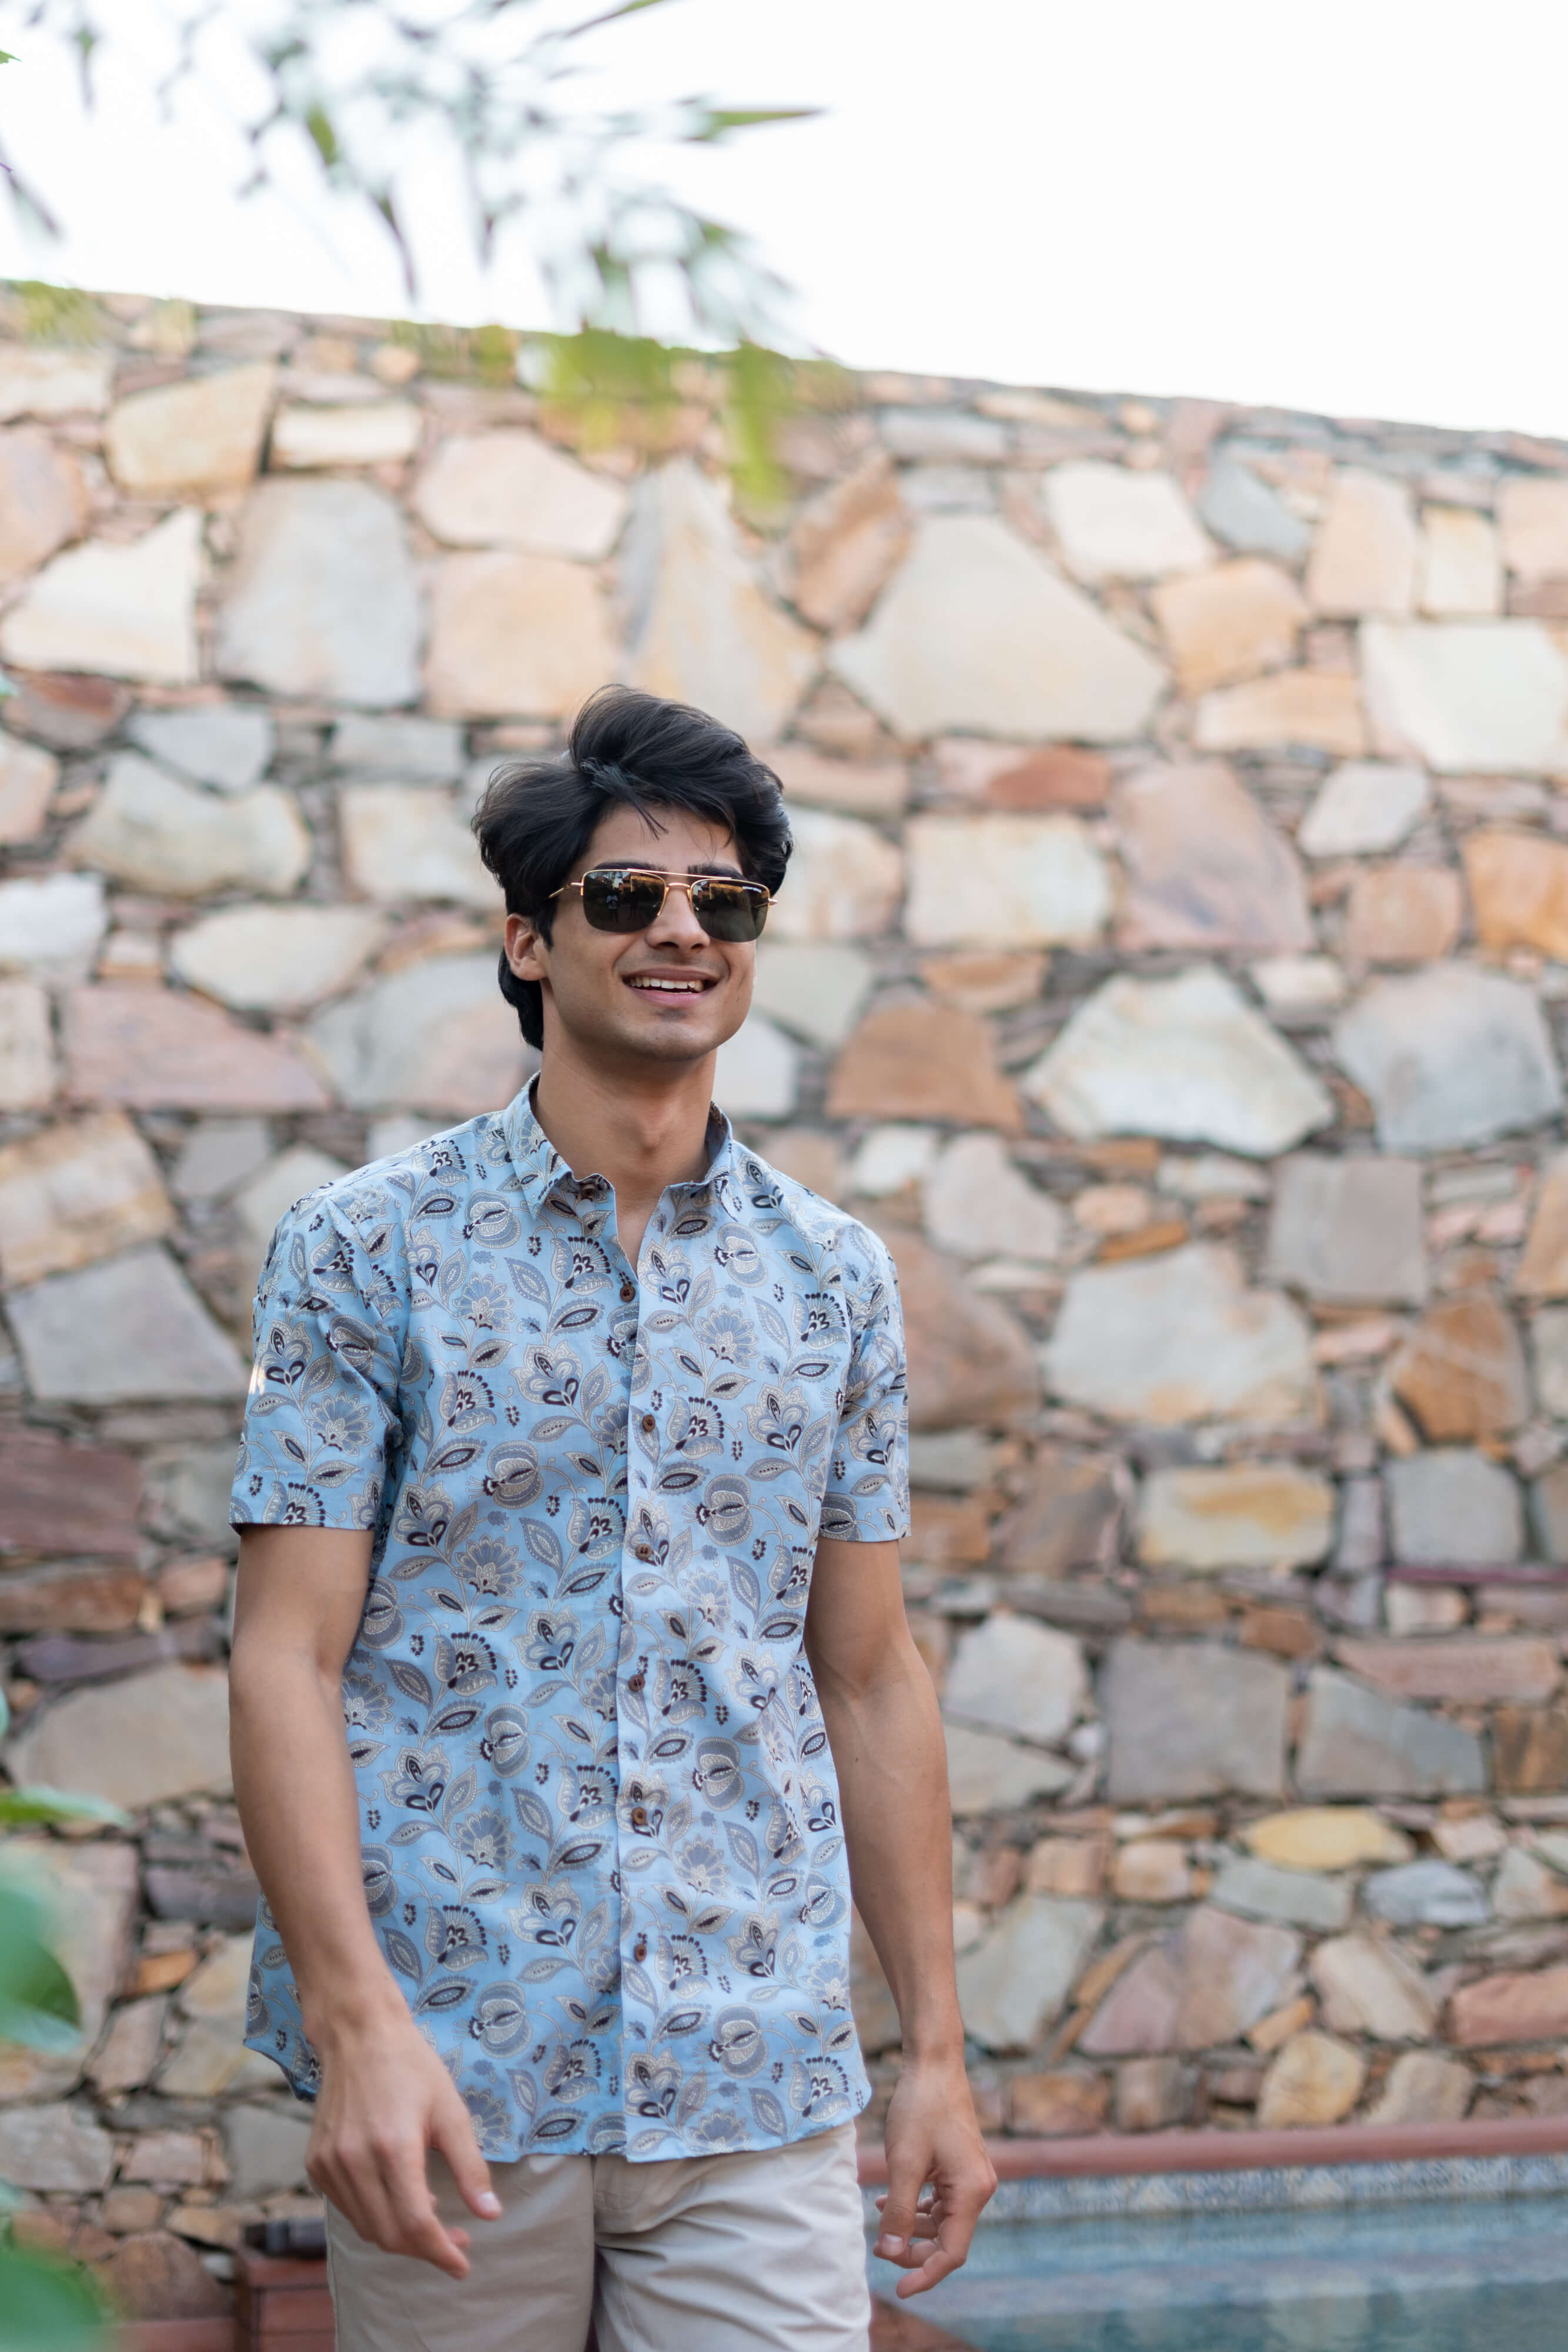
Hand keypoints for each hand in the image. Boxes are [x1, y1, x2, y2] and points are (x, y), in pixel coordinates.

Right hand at [305, 2000, 500, 2276]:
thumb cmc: (412, 2068)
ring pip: (366, 2228)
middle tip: (456, 2241)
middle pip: (389, 2235)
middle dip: (425, 2249)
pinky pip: (348, 2209)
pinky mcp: (315, 2164)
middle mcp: (354, 2161)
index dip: (442, 2252)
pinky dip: (375, 2216)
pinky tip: (398, 2199)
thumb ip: (470, 2166)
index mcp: (393, 2148)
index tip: (463, 2264)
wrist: (358, 2036)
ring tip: (431, 2218)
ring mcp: (329, 2165)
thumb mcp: (451, 2110)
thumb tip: (491, 2215)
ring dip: (400, 2236)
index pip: (417, 2225)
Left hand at [873, 2054, 995, 2298]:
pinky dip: (916, 2206)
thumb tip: (891, 2254)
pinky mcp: (959, 2165)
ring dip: (911, 2226)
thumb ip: (899, 2213)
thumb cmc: (920, 2108)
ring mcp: (970, 2176)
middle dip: (913, 2248)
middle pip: (947, 2238)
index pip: (952, 2252)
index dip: (925, 2274)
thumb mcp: (904, 2164)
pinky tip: (888, 2201)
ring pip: (941, 2220)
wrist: (933, 2063)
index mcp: (972, 2191)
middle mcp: (978, 2187)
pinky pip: (939, 2200)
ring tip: (879, 2219)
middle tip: (879, 2247)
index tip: (899, 2290)